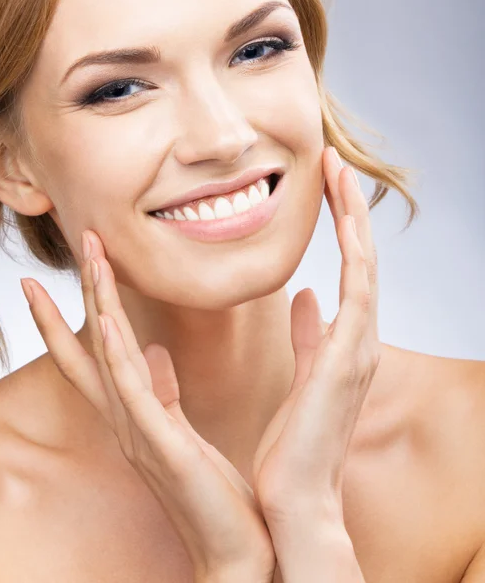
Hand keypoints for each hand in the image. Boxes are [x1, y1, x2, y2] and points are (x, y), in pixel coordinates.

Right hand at [20, 233, 275, 581]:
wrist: (236, 548)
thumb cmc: (210, 490)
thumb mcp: (181, 430)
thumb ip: (162, 391)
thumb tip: (152, 351)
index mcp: (136, 414)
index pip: (95, 355)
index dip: (72, 316)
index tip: (60, 277)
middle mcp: (126, 420)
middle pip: (94, 346)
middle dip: (84, 294)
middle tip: (76, 243)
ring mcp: (137, 433)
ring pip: (108, 358)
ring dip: (97, 307)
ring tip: (89, 260)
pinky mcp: (160, 446)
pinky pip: (133, 391)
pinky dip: (115, 355)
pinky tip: (106, 321)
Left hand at [252, 146, 379, 543]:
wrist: (295, 498)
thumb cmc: (293, 441)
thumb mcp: (299, 374)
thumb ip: (308, 334)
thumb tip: (306, 296)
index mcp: (344, 341)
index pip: (348, 268)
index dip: (340, 225)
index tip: (323, 186)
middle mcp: (359, 339)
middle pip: (361, 256)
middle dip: (350, 207)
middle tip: (334, 160)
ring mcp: (359, 347)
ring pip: (364, 263)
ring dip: (353, 215)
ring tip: (338, 169)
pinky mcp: (349, 358)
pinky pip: (358, 289)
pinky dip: (354, 249)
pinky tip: (344, 214)